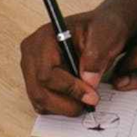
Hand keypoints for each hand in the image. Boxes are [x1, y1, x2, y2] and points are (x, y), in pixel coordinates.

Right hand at [19, 3, 134, 113]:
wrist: (101, 31)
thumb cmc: (101, 29)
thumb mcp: (105, 35)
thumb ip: (95, 56)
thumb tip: (88, 80)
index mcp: (44, 38)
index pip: (47, 72)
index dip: (69, 88)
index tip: (91, 96)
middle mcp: (32, 53)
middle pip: (38, 90)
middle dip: (65, 103)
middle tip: (89, 104)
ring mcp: (31, 68)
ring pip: (39, 100)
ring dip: (63, 107)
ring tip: (85, 102)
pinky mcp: (36, 80)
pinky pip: (42, 103)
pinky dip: (59, 107)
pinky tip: (75, 99)